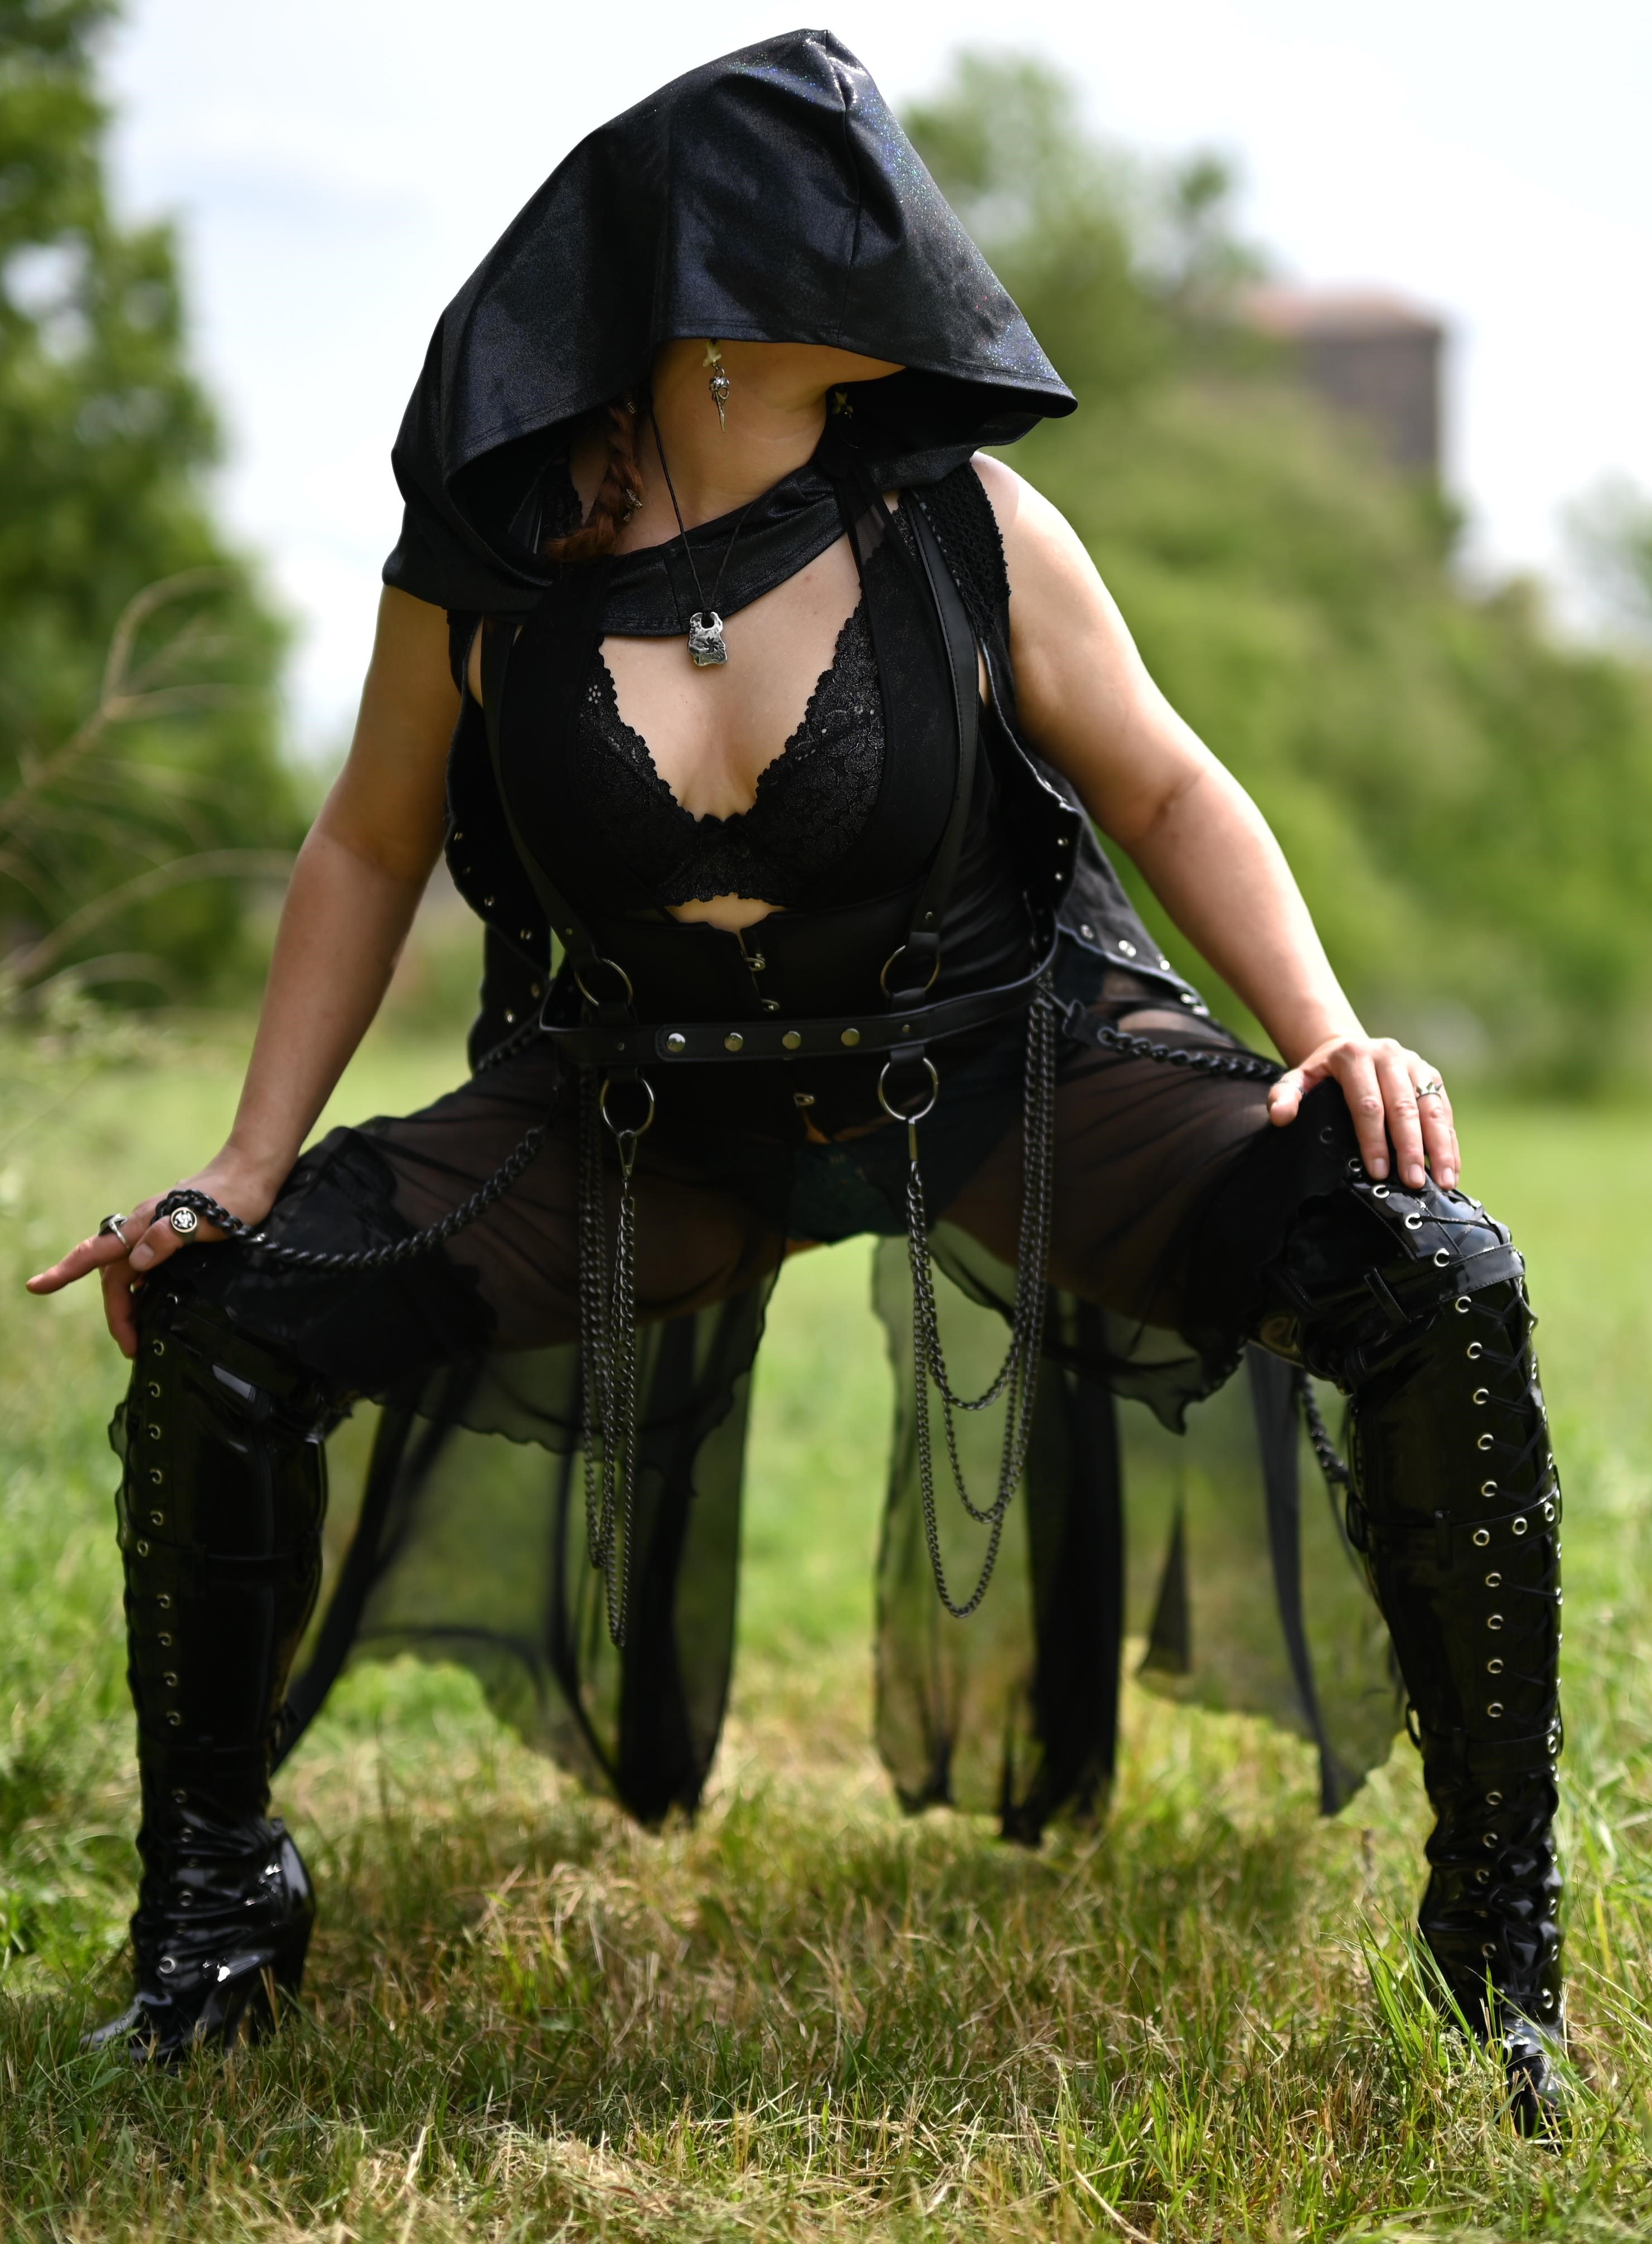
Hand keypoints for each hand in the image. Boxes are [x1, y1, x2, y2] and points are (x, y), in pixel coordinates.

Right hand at [25, 1156, 279, 1359]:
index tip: (37, 1287)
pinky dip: (142, 1290)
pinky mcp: (172, 1232)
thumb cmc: (232, 1196)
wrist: (252, 1171)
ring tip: (137, 1335)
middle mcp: (143, 1226)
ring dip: (127, 1304)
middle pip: (114, 1275)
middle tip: (130, 1347)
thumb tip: (137, 1263)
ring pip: (128, 1272)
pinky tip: (151, 1304)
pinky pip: (146, 1266)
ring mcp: (156, 1229)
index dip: (65, 1271)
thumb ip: (168, 1237)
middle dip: (117, 1313)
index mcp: (143, 1223)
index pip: (96, 1252)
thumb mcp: (204, 1219)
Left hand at [1267, 1032, 1457, 1191]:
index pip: (1368, 1103)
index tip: (1377, 1171)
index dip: (1373, 1139)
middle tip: (1414, 1181)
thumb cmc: (1321, 1073)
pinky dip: (1449, 1140)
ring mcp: (1415, 1064)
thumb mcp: (1297, 1079)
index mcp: (1354, 1056)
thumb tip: (1280, 1117)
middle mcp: (1389, 1055)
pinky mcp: (1432, 1074)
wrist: (1348, 1048)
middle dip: (1410, 1148)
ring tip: (1445, 1181)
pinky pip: (1445, 1109)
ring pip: (1432, 1107)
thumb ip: (1284, 1096)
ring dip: (1441, 1147)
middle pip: (1404, 1107)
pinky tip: (1452, 1167)